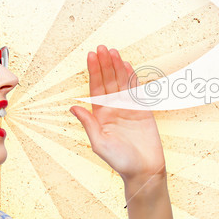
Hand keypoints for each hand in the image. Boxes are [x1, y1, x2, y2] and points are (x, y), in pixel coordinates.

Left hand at [69, 45, 166, 183]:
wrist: (144, 170)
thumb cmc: (120, 161)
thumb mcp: (100, 144)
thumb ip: (89, 124)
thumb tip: (73, 107)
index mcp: (101, 116)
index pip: (96, 89)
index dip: (94, 71)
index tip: (91, 56)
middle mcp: (113, 109)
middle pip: (108, 81)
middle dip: (105, 64)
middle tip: (102, 47)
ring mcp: (128, 109)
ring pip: (121, 83)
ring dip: (117, 67)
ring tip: (113, 51)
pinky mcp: (142, 111)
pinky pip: (136, 91)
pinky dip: (132, 77)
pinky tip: (128, 65)